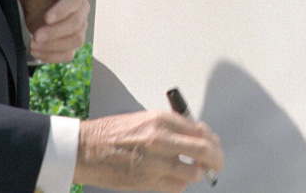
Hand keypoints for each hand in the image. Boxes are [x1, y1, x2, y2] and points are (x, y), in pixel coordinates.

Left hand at [17, 0, 88, 62]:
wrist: (33, 6)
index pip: (74, 1)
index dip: (62, 10)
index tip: (46, 18)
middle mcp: (82, 8)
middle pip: (76, 23)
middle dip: (55, 32)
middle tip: (35, 36)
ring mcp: (80, 26)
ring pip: (75, 40)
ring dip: (54, 45)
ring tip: (33, 44)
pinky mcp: (72, 42)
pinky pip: (69, 54)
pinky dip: (53, 56)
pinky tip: (37, 52)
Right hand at [74, 110, 223, 192]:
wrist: (87, 148)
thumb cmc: (113, 133)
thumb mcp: (145, 119)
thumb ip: (170, 127)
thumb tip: (196, 137)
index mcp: (161, 119)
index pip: (199, 130)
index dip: (212, 140)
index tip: (215, 145)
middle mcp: (160, 138)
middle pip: (203, 150)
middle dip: (216, 159)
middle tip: (218, 164)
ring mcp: (155, 161)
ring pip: (192, 172)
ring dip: (196, 173)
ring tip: (192, 171)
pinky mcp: (148, 181)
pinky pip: (176, 187)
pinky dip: (179, 184)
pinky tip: (174, 179)